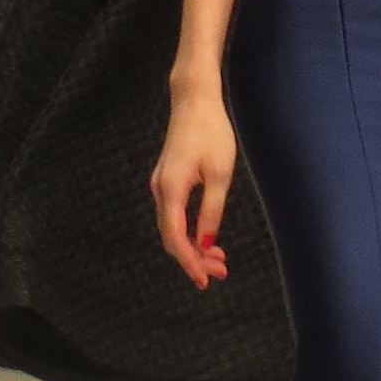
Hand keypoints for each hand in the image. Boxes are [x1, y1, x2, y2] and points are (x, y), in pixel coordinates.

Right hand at [152, 86, 235, 288]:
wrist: (195, 100)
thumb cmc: (211, 132)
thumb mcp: (219, 174)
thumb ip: (212, 210)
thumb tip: (206, 242)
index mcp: (171, 189)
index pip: (175, 237)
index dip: (189, 262)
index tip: (205, 280)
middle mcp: (160, 189)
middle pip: (172, 237)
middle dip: (194, 259)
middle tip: (220, 273)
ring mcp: (161, 185)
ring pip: (173, 228)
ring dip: (194, 247)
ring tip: (219, 260)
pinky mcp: (167, 181)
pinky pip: (174, 215)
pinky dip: (190, 231)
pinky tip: (207, 240)